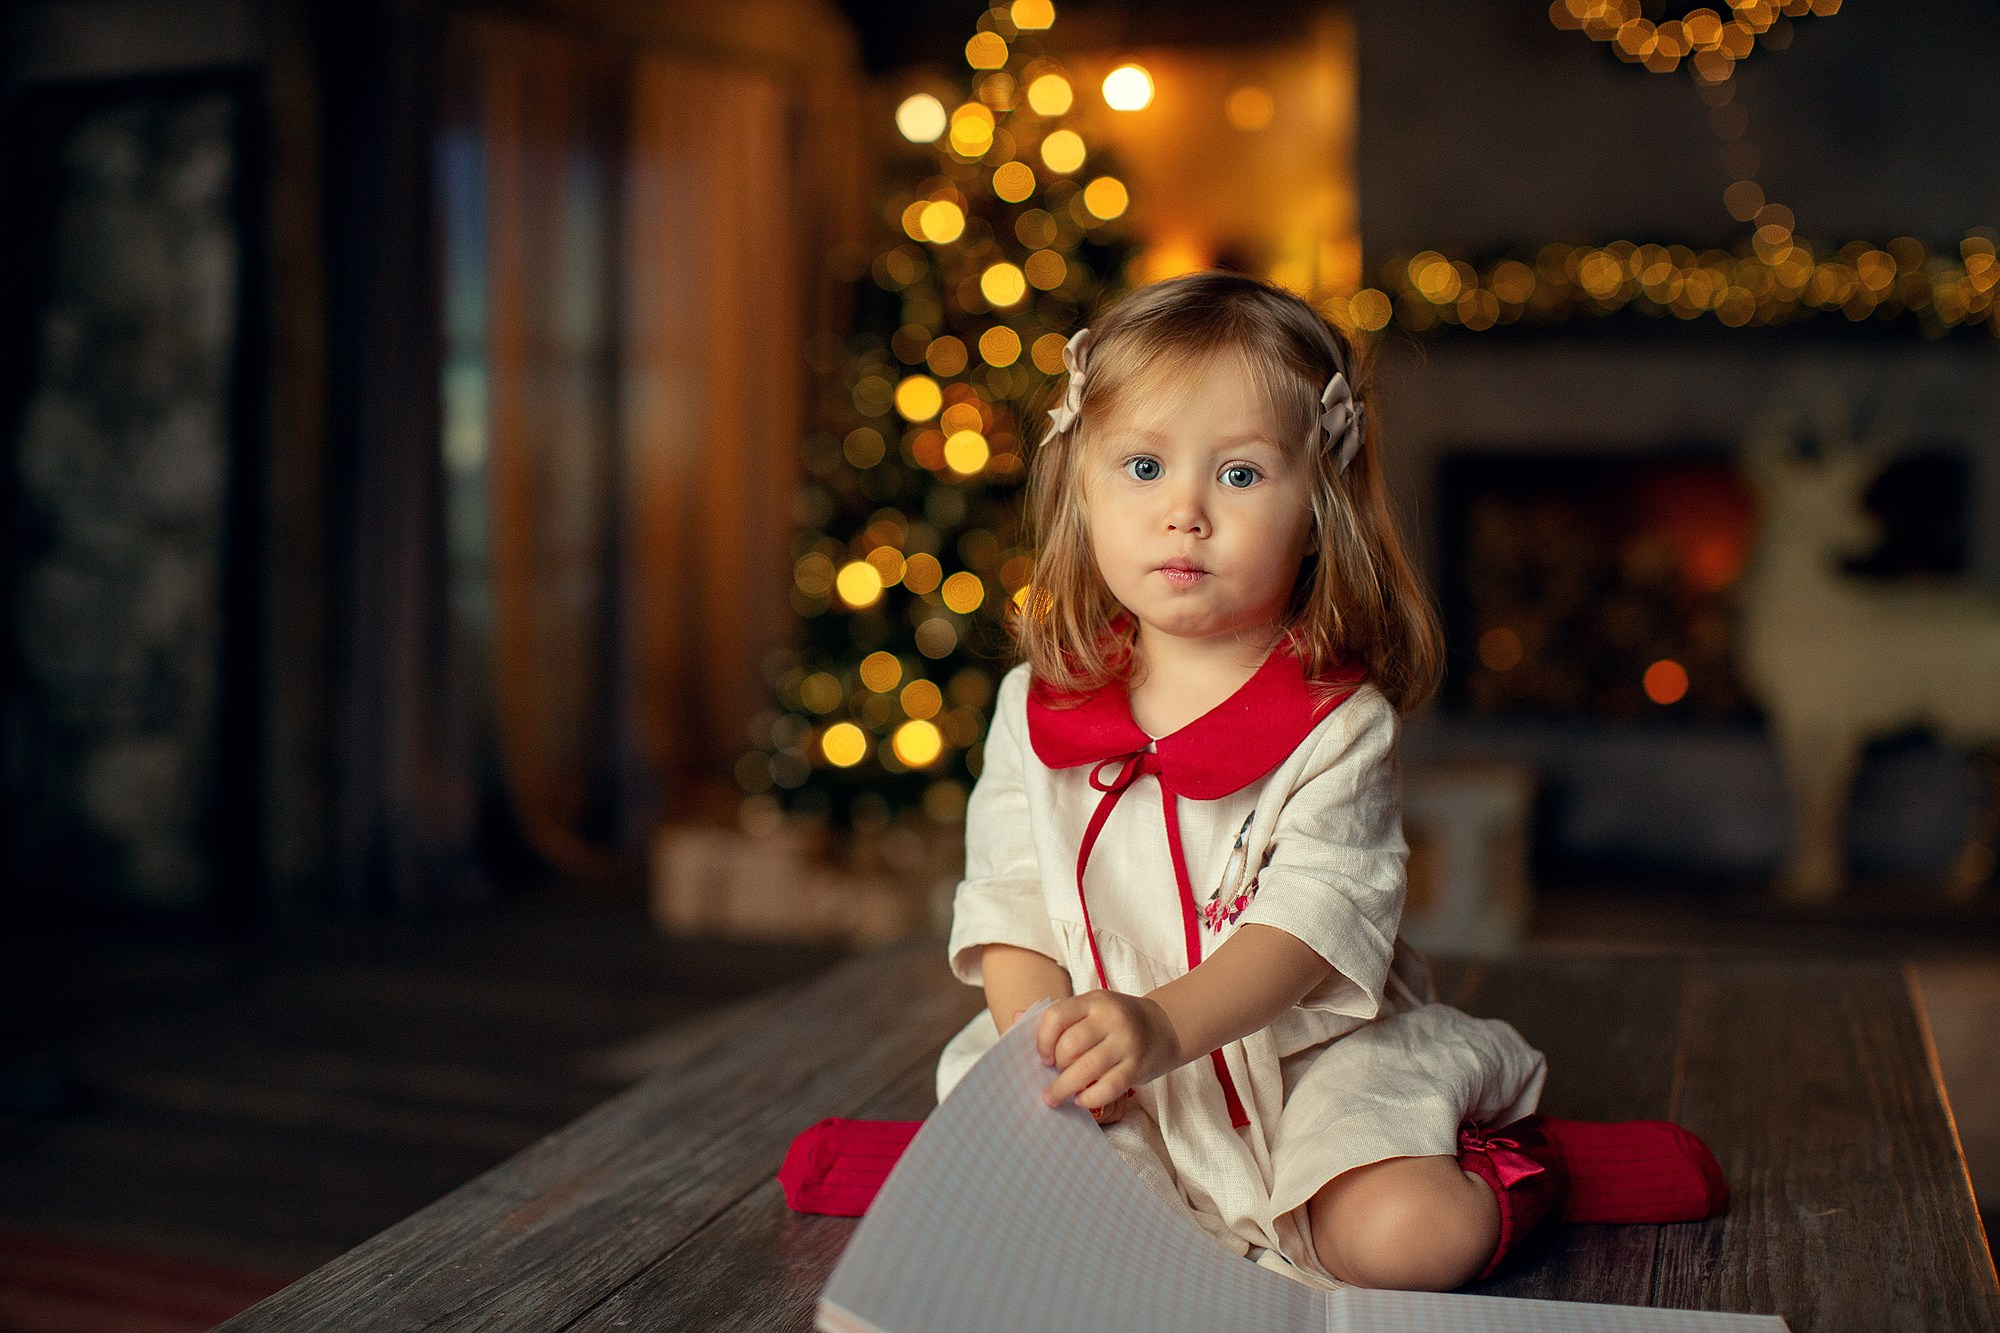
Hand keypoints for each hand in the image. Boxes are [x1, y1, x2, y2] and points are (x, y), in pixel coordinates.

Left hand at [1034, 989, 1180, 1114]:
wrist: (1165, 1026)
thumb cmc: (1116, 1021)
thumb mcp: (1090, 1009)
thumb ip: (1057, 1017)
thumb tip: (1015, 1019)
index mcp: (1093, 1000)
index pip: (1056, 1016)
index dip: (1042, 1040)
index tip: (1042, 1057)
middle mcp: (1110, 1018)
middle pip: (1069, 1046)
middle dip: (1055, 1068)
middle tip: (1050, 1079)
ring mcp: (1126, 1042)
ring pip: (1086, 1069)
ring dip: (1064, 1088)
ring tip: (1054, 1098)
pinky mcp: (1137, 1066)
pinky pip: (1107, 1087)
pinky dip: (1089, 1098)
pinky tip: (1081, 1100)